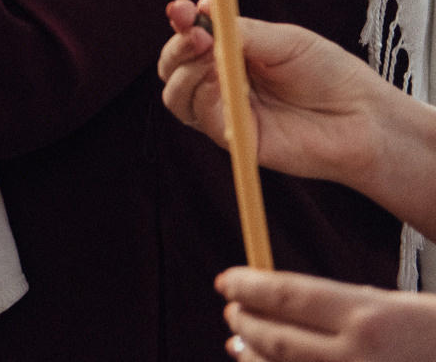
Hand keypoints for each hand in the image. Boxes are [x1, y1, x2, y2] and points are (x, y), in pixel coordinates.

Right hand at [157, 0, 387, 190]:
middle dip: (177, 47)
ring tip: (213, 58)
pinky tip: (224, 83)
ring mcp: (226, 112)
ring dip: (187, 73)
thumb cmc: (330, 75)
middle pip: (172, 67)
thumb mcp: (284, 41)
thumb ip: (242, 31)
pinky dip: (205, 97)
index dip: (179, 22)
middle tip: (198, 35)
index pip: (189, 38)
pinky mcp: (235, 140)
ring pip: (176, 95)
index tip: (181, 10)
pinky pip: (202, 119)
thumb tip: (202, 9)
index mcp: (231, 54)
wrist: (363, 118)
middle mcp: (221, 83)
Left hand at [216, 267, 435, 360]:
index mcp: (371, 317)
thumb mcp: (407, 306)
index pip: (287, 295)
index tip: (227, 280)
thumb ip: (355, 304)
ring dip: (255, 356)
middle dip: (248, 321)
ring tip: (241, 341)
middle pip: (278, 338)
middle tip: (232, 308)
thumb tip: (293, 298)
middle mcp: (359, 357)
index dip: (248, 286)